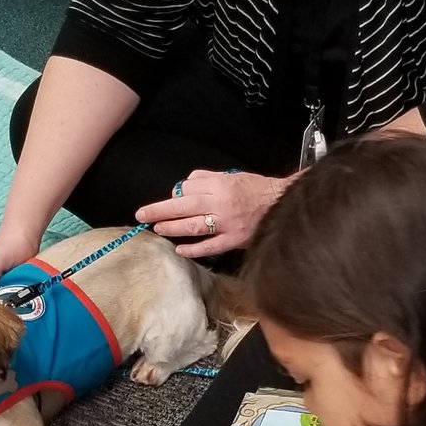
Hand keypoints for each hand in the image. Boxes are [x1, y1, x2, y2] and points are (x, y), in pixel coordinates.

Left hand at [136, 170, 292, 258]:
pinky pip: (210, 246)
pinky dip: (194, 249)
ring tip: (157, 229)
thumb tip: (183, 188)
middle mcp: (220, 204)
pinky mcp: (234, 240)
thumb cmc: (256, 189)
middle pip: (183, 207)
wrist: (283, 204)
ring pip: (193, 226)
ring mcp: (226, 224)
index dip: (172, 197)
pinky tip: (180, 250)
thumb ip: (206, 180)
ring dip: (172, 228)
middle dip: (160, 211)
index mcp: (219, 186)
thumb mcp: (231, 176)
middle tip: (142, 215)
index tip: (163, 202)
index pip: (187, 190)